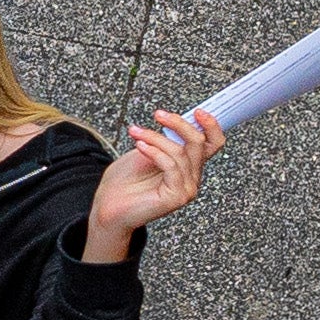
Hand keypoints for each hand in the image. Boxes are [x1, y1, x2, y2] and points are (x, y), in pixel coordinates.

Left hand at [86, 106, 224, 260]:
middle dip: (178, 124)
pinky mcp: (176, 197)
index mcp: (189, 166)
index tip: (198, 111)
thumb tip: (175, 121)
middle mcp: (192, 178)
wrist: (107, 207)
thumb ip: (164, 139)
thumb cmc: (123, 182)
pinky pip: (171, 166)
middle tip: (158, 115)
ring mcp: (186, 189)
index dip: (211, 126)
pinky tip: (139, 145)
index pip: (212, 144)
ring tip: (136, 133)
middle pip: (198, 143)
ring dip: (156, 138)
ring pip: (180, 152)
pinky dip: (154, 151)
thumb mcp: (146, 151)